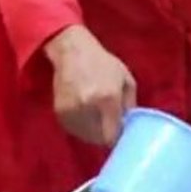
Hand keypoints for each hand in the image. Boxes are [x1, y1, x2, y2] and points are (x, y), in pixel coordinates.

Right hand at [44, 25, 136, 145]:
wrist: (73, 52)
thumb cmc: (104, 64)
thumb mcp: (126, 80)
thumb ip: (131, 105)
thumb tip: (129, 126)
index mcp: (109, 99)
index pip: (112, 135)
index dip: (118, 137)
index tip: (121, 131)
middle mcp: (89, 107)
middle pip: (98, 139)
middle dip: (106, 135)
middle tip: (110, 125)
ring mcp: (72, 110)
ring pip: (85, 136)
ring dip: (93, 132)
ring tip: (98, 118)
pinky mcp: (60, 111)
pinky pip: (73, 129)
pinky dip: (81, 127)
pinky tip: (86, 115)